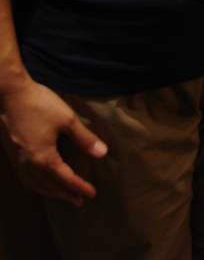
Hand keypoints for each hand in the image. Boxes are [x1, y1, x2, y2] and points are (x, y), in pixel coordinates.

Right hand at [0, 79, 106, 205]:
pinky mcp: (12, 153)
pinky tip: (39, 180)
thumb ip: (85, 138)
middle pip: (49, 186)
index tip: (92, 194)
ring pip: (34, 184)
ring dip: (50, 192)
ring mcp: (18, 159)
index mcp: (43, 158)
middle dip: (65, 194)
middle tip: (79, 200)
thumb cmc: (40, 105)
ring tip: (62, 195)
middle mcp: (28, 164)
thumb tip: (102, 153)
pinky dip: (35, 184)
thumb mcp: (67, 120)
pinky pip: (25, 177)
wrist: (10, 95)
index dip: (80, 187)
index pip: (65, 179)